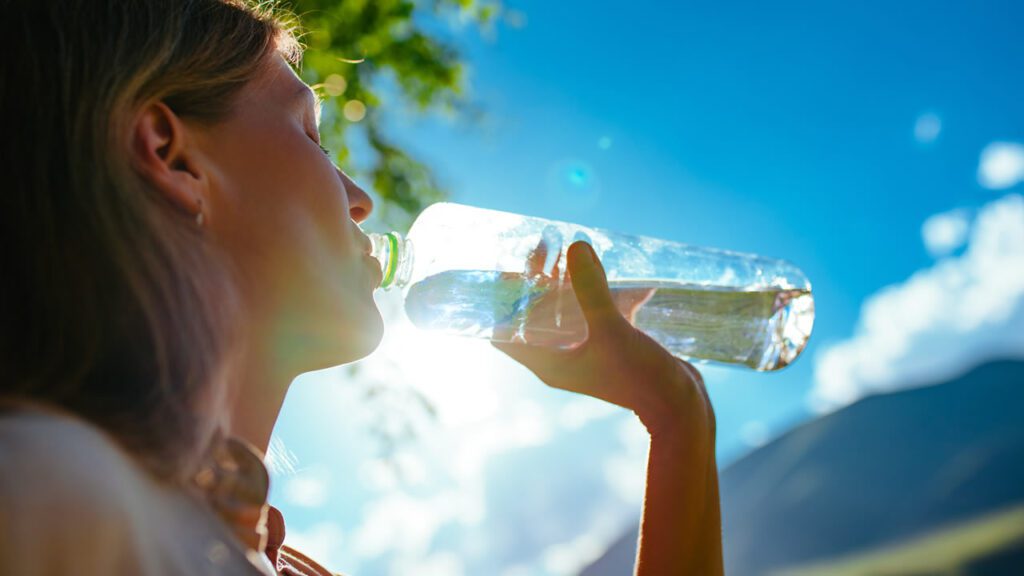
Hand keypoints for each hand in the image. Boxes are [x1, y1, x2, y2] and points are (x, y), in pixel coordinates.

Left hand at [492, 241, 714, 438]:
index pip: (504, 332)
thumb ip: (592, 290)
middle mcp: (560, 357)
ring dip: (567, 282)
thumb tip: (575, 247)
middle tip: (546, 245)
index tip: (512, 267)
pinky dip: (601, 293)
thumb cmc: (641, 377)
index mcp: (548, 362)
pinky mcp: (607, 345)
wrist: (679, 405)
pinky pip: (595, 313)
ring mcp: (584, 351)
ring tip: (573, 249)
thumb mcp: (613, 330)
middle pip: (534, 314)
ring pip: (565, 310)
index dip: (503, 300)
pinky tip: (617, 274)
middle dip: (538, 280)